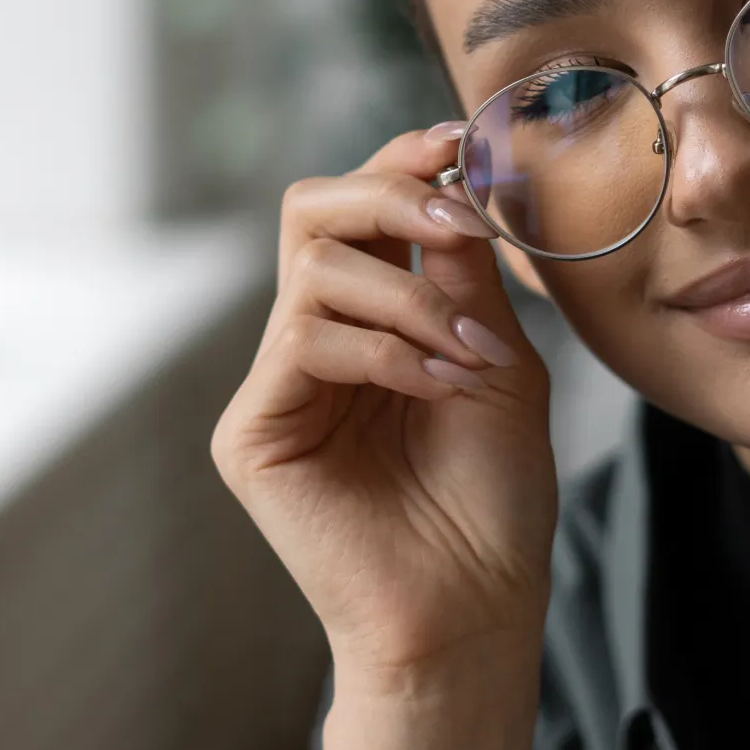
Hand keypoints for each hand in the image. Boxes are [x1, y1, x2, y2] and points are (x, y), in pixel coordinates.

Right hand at [213, 126, 557, 692]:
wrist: (475, 609)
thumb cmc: (494, 500)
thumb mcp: (498, 360)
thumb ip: (463, 276)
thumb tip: (446, 179)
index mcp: (367, 320)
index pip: (358, 208)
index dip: (400, 159)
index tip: (462, 140)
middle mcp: (311, 342)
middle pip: (308, 209)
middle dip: (387, 195)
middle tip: (456, 222)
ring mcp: (277, 387)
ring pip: (313, 270)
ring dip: (409, 296)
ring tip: (470, 357)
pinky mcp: (251, 434)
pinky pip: (306, 340)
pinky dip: (387, 350)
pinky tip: (439, 388)